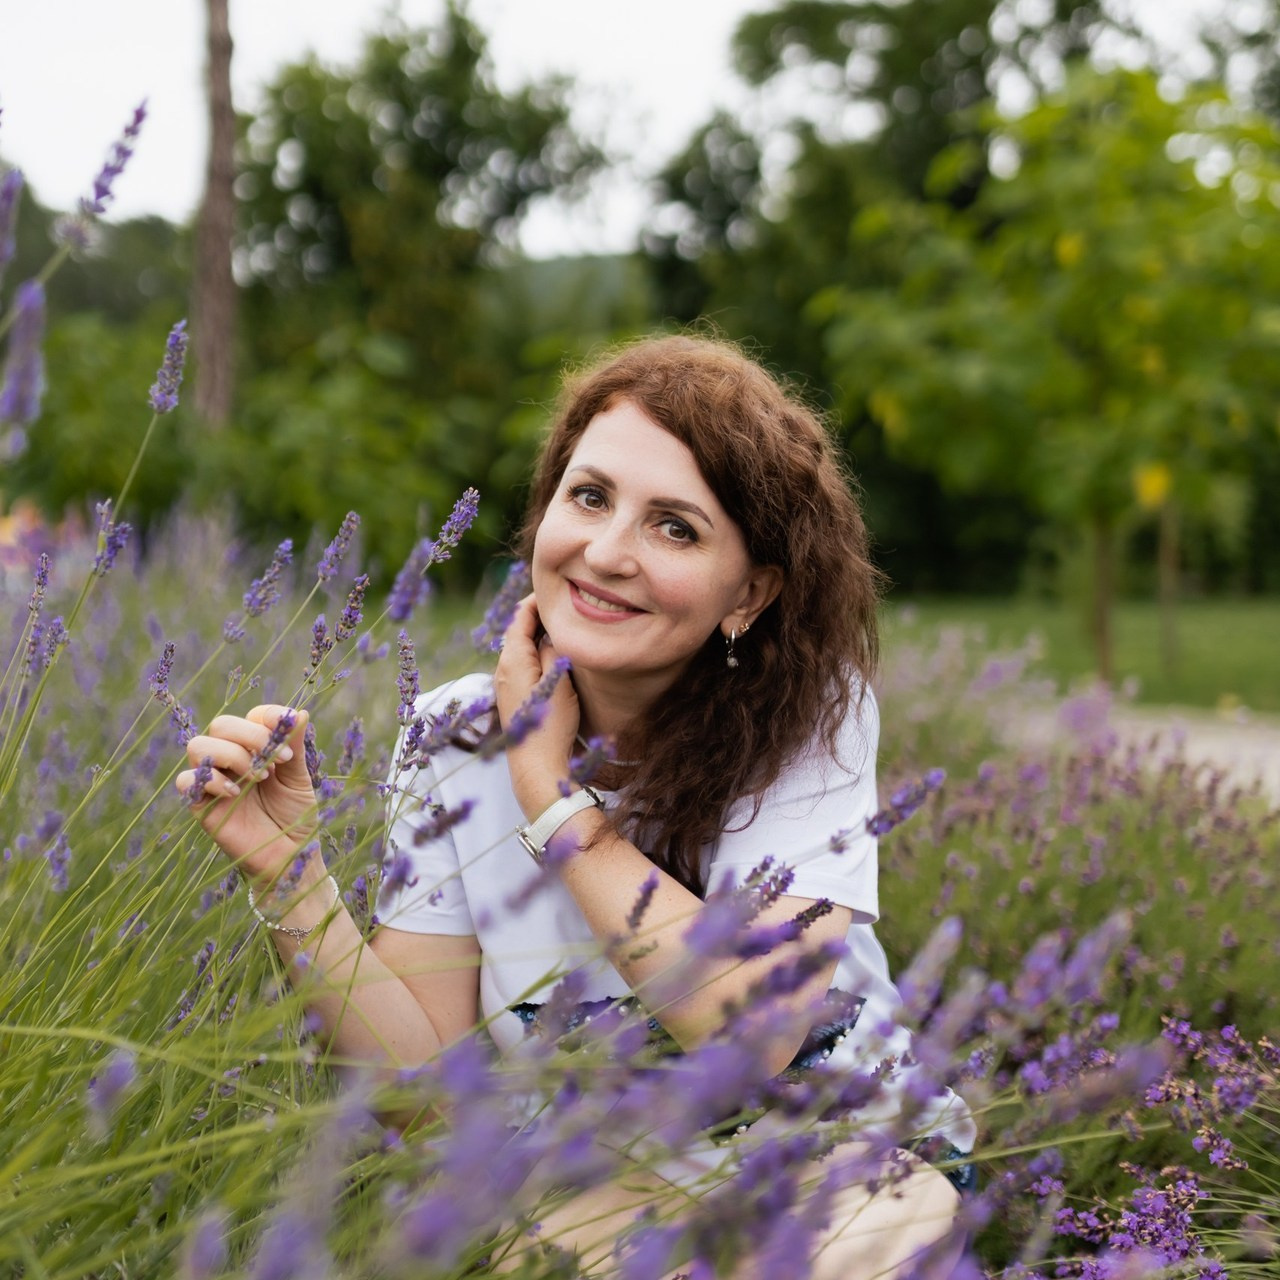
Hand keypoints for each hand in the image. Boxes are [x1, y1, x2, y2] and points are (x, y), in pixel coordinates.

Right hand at [177, 705, 317, 885]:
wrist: (290, 855)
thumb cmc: (296, 817)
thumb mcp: (299, 778)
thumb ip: (295, 746)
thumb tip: (301, 712)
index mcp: (257, 748)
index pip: (252, 716)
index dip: (269, 720)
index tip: (291, 743)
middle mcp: (231, 759)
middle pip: (221, 724)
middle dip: (250, 736)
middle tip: (276, 762)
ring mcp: (213, 781)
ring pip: (198, 746)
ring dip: (231, 755)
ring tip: (258, 778)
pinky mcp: (200, 805)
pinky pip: (186, 780)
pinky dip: (211, 780)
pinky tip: (237, 794)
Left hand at [493, 596, 578, 817]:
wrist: (536, 766)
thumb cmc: (550, 724)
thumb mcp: (557, 681)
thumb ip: (551, 650)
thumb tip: (549, 632)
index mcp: (512, 659)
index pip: (520, 617)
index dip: (536, 600)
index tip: (555, 589)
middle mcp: (503, 668)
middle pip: (518, 630)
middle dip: (538, 615)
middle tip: (563, 604)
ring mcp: (506, 684)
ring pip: (520, 647)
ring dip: (538, 634)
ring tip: (562, 626)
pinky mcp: (513, 697)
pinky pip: (522, 664)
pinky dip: (535, 652)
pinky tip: (553, 656)